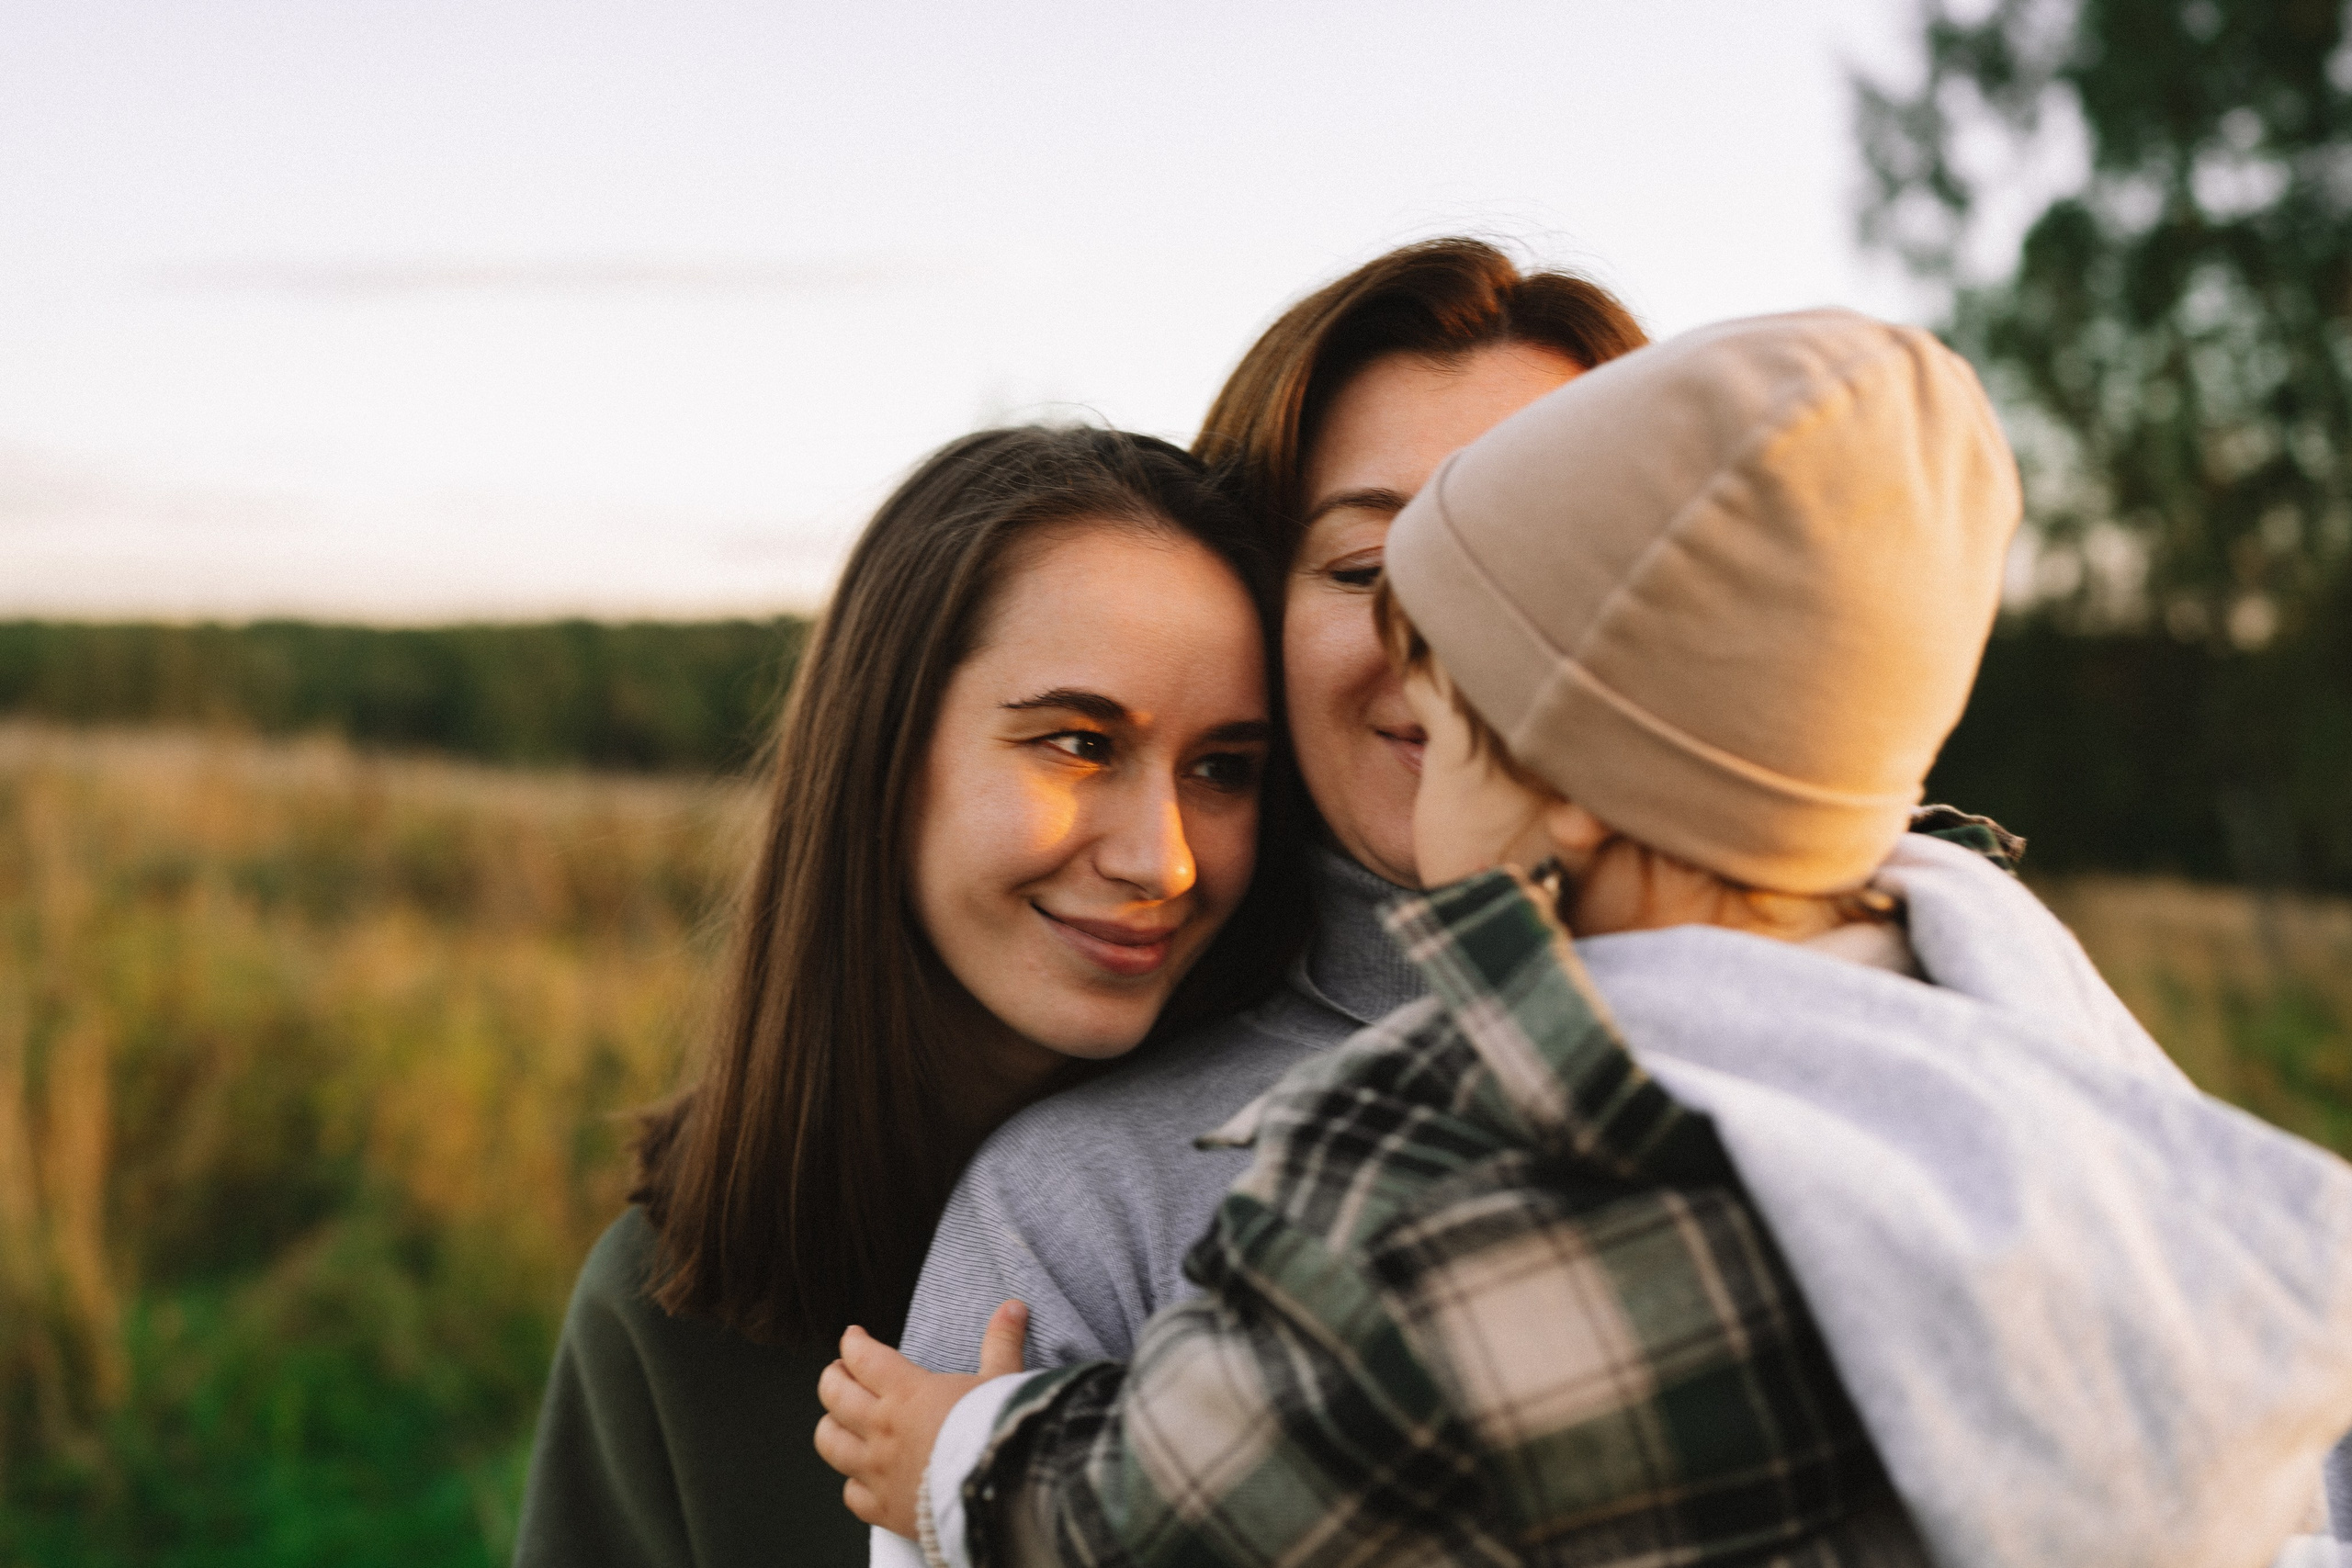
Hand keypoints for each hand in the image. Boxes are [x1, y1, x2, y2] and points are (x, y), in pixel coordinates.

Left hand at [814, 1300, 1028, 1538]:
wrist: (1003, 1493)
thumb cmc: (1000, 1433)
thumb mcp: (1004, 1380)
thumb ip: (1002, 1342)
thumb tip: (1014, 1307)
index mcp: (907, 1392)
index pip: (862, 1357)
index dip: (853, 1342)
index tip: (854, 1336)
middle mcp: (883, 1429)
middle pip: (833, 1394)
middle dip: (833, 1377)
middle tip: (841, 1371)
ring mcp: (878, 1471)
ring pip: (830, 1442)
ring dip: (831, 1425)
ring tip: (841, 1418)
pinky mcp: (883, 1508)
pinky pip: (851, 1493)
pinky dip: (854, 1482)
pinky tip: (864, 1475)